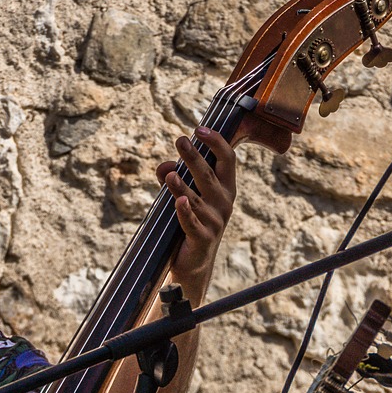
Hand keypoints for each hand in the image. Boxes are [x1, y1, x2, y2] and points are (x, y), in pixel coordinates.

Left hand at [156, 127, 236, 298]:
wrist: (194, 263)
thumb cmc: (191, 223)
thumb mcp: (183, 196)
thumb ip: (173, 178)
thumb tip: (164, 165)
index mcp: (225, 188)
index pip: (227, 160)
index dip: (216, 143)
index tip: (200, 128)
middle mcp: (223, 203)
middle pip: (209, 175)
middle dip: (194, 157)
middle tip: (181, 140)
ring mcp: (214, 222)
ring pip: (196, 199)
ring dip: (182, 186)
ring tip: (170, 174)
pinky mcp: (202, 239)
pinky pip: (191, 223)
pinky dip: (185, 212)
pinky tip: (179, 201)